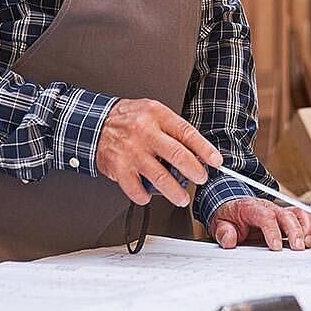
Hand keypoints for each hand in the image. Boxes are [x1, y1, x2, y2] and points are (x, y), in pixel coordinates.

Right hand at [94, 98, 221, 207]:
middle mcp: (145, 132)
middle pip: (177, 155)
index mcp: (157, 115)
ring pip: (160, 177)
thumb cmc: (128, 119)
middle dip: (195, 171)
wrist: (95, 123)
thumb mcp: (153, 112)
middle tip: (201, 179)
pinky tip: (149, 196)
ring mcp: (131, 151)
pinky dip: (145, 197)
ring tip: (182, 198)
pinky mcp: (119, 168)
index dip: (204, 149)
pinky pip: (136, 189)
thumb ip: (172, 128)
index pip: (187, 133)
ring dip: (175, 192)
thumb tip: (198, 150)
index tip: (216, 161)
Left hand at [210, 197, 310, 250]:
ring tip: (306, 244)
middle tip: (297, 248)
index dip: (273, 231)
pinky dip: (310, 225)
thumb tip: (229, 240)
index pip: (265, 216)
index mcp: (250, 207)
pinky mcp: (285, 217)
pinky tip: (310, 237)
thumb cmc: (228, 218)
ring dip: (305, 228)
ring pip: (298, 213)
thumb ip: (223, 232)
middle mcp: (268, 207)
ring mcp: (278, 211)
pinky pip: (302, 217)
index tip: (276, 247)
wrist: (231, 209)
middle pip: (286, 214)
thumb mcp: (219, 225)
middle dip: (294, 231)